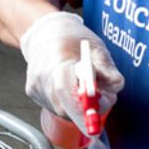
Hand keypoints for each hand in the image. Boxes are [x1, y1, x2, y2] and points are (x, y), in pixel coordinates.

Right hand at [19, 11, 124, 136]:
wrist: (44, 32)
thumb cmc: (72, 39)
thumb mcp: (95, 47)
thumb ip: (107, 68)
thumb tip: (115, 86)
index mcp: (57, 60)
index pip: (66, 90)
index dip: (82, 108)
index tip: (99, 116)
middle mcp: (42, 76)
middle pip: (65, 108)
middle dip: (88, 110)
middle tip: (103, 97)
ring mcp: (35, 87)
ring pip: (62, 110)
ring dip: (79, 106)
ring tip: (85, 87)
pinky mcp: (33, 93)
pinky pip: (55, 106)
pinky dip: (68, 102)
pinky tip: (70, 86)